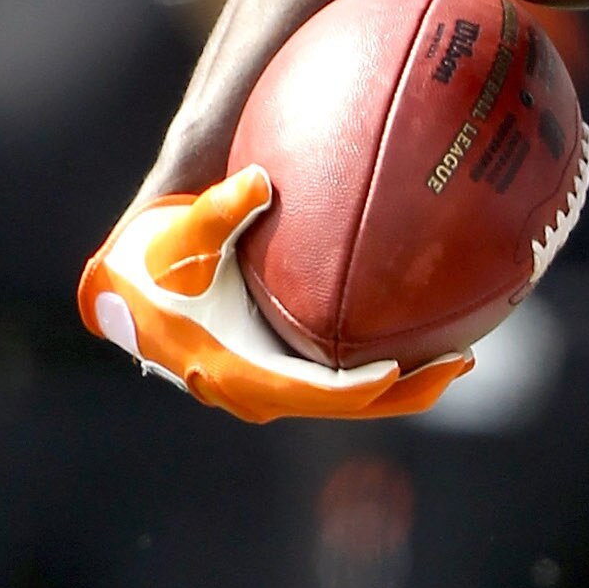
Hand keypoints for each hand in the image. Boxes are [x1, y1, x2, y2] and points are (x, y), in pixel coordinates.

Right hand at [78, 166, 471, 423]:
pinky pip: (336, 382)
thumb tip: (261, 180)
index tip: (411, 365)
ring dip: (403, 384)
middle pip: (351, 407)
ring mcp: (271, 390)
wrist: (126, 292)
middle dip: (410, 389)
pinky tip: (421, 336)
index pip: (321, 394)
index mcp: (242, 373)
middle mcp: (260, 394)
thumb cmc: (154, 261)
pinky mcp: (279, 376)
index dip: (369, 387)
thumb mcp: (184, 235)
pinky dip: (378, 368)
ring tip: (459, 353)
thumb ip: (221, 208)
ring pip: (348, 400)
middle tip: (463, 359)